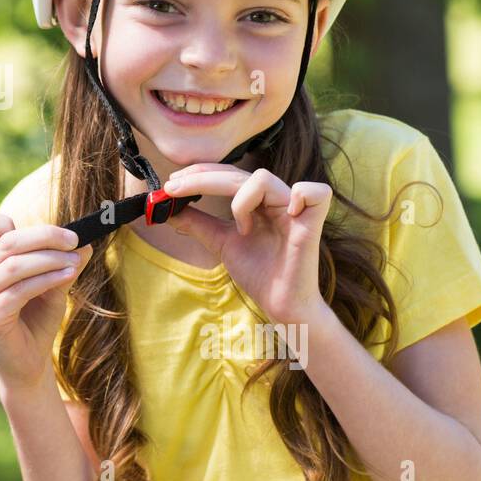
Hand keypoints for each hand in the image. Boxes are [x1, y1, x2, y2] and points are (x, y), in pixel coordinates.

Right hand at [0, 215, 92, 389]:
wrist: (29, 364)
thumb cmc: (36, 320)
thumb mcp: (53, 284)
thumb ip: (62, 261)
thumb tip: (86, 241)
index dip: (4, 221)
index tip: (41, 232)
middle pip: (6, 242)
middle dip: (44, 236)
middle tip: (75, 240)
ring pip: (13, 265)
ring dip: (49, 259)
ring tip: (75, 262)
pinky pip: (18, 290)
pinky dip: (46, 279)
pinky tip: (67, 276)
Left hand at [163, 164, 330, 324]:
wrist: (281, 306)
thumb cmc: (258, 273)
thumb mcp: (220, 243)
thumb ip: (198, 224)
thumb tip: (167, 209)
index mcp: (257, 201)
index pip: (227, 173)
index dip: (199, 174)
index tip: (171, 185)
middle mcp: (276, 199)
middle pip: (237, 174)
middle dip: (201, 179)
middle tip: (173, 189)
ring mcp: (295, 210)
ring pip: (264, 179)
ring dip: (241, 200)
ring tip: (240, 228)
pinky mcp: (312, 224)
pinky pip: (313, 192)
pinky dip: (299, 195)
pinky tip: (284, 215)